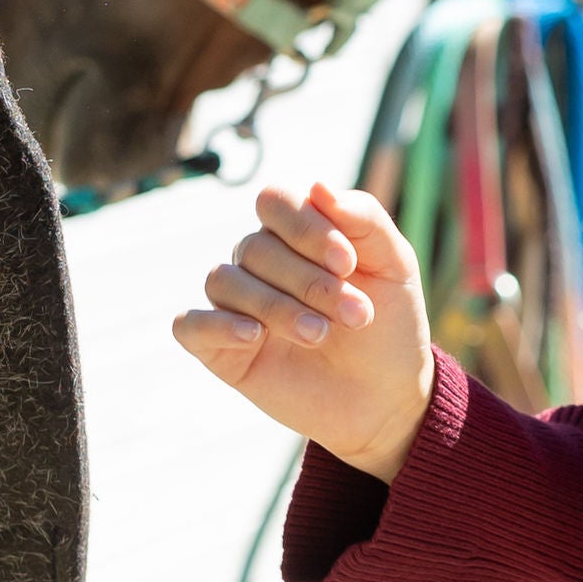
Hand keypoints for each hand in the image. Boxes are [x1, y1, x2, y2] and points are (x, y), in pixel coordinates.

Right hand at [172, 180, 435, 481]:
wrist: (387, 396)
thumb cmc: (389, 324)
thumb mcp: (393, 266)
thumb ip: (363, 218)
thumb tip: (318, 185)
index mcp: (296, 233)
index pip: (274, 201)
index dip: (305, 226)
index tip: (347, 264)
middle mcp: (259, 262)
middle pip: (255, 247)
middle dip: (309, 281)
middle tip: (356, 315)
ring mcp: (236, 305)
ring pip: (225, 281)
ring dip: (276, 306)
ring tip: (321, 334)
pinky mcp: (219, 349)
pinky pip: (189, 325)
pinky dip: (217, 324)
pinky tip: (255, 335)